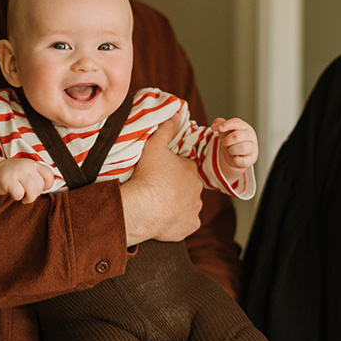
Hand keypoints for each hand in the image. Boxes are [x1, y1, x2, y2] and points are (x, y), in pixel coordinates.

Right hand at [0, 159, 54, 202]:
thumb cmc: (13, 175)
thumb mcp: (27, 171)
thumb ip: (38, 176)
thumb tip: (48, 188)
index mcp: (33, 164)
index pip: (48, 174)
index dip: (48, 184)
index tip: (42, 189)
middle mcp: (26, 166)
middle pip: (40, 185)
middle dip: (35, 194)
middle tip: (28, 193)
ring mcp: (17, 172)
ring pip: (32, 190)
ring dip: (28, 198)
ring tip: (23, 196)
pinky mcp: (8, 180)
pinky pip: (19, 194)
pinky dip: (17, 197)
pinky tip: (13, 193)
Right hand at [120, 115, 203, 246]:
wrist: (144, 206)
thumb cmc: (149, 175)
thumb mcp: (155, 145)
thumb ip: (167, 128)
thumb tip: (176, 113)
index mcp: (190, 170)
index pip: (185, 168)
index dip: (173, 169)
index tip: (160, 173)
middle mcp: (197, 190)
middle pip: (188, 187)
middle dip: (177, 188)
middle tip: (159, 189)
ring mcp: (194, 210)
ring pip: (188, 205)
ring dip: (177, 205)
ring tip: (159, 205)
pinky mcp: (189, 227)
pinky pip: (185, 224)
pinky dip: (177, 222)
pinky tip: (164, 219)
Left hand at [210, 117, 257, 172]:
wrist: (235, 156)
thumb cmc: (231, 142)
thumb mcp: (225, 132)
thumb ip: (219, 125)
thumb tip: (214, 125)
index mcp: (244, 126)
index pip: (236, 122)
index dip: (227, 125)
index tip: (219, 129)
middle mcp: (251, 136)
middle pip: (236, 136)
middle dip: (226, 141)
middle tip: (225, 143)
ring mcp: (253, 147)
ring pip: (240, 148)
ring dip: (230, 150)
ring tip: (231, 150)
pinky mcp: (252, 159)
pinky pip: (240, 160)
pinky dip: (235, 160)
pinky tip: (236, 157)